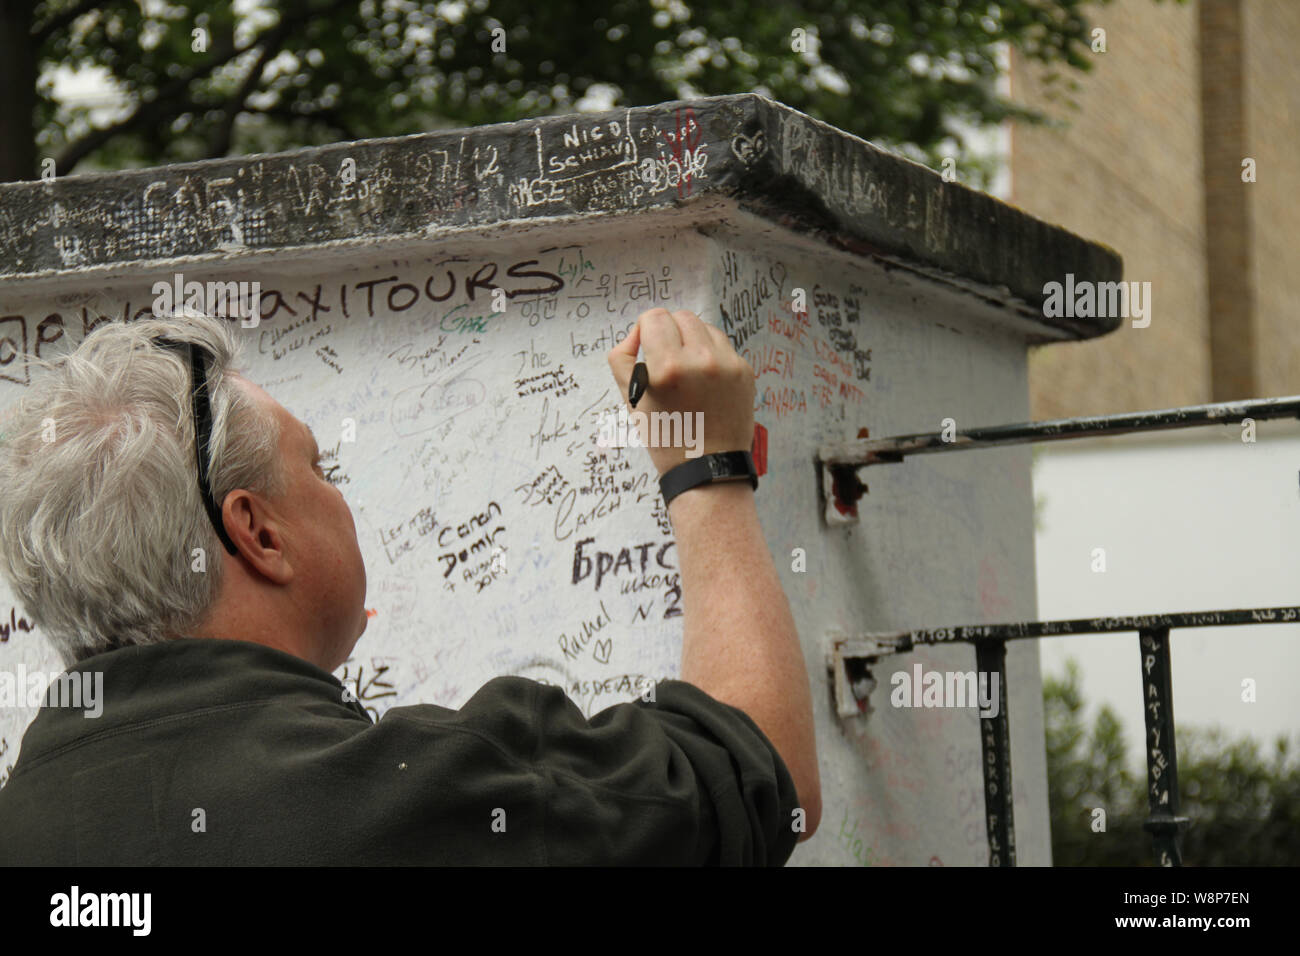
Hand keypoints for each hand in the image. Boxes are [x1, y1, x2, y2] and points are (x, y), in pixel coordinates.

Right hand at [607, 308, 755, 477]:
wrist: (708, 467)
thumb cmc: (666, 438)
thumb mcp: (631, 400)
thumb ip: (623, 358)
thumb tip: (637, 333)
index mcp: (668, 368)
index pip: (654, 317)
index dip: (643, 330)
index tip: (645, 348)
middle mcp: (701, 360)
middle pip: (680, 316)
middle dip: (668, 331)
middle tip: (665, 358)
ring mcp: (728, 364)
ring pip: (704, 326)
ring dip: (690, 339)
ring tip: (685, 367)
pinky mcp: (745, 371)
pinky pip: (723, 344)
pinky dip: (710, 353)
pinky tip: (704, 378)